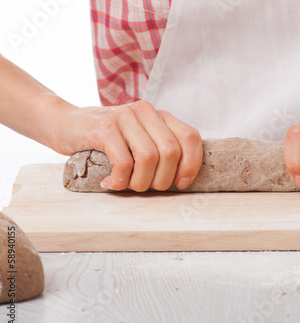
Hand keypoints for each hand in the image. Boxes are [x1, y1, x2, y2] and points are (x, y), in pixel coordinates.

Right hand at [47, 100, 202, 191]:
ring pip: (149, 158)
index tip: (180, 184)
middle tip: (145, 188)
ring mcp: (125, 117)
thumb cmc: (106, 141)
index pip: (191, 137)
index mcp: (160, 116)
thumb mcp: (139, 141)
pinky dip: (120, 181)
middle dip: (162, 180)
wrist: (64, 123)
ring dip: (139, 183)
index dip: (191, 165)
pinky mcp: (104, 127)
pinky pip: (124, 162)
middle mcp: (146, 111)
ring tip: (126, 186)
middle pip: (171, 152)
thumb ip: (160, 151)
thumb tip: (182, 180)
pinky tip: (109, 183)